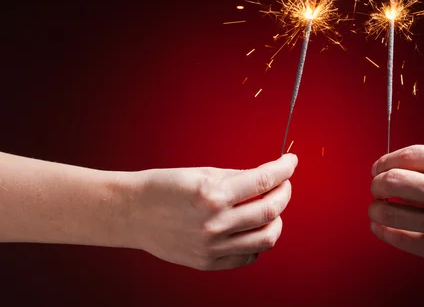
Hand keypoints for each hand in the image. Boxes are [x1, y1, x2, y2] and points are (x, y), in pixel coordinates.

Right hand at [122, 154, 296, 270]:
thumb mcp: (201, 173)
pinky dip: (258, 243)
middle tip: (284, 183)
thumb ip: (236, 177)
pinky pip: (247, 257)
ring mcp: (212, 246)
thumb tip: (265, 178)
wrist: (133, 213)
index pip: (263, 180)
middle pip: (270, 210)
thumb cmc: (163, 188)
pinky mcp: (208, 262)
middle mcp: (215, 222)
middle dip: (285, 192)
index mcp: (212, 194)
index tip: (291, 162)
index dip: (283, 169)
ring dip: (277, 220)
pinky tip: (253, 230)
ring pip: (266, 238)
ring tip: (273, 209)